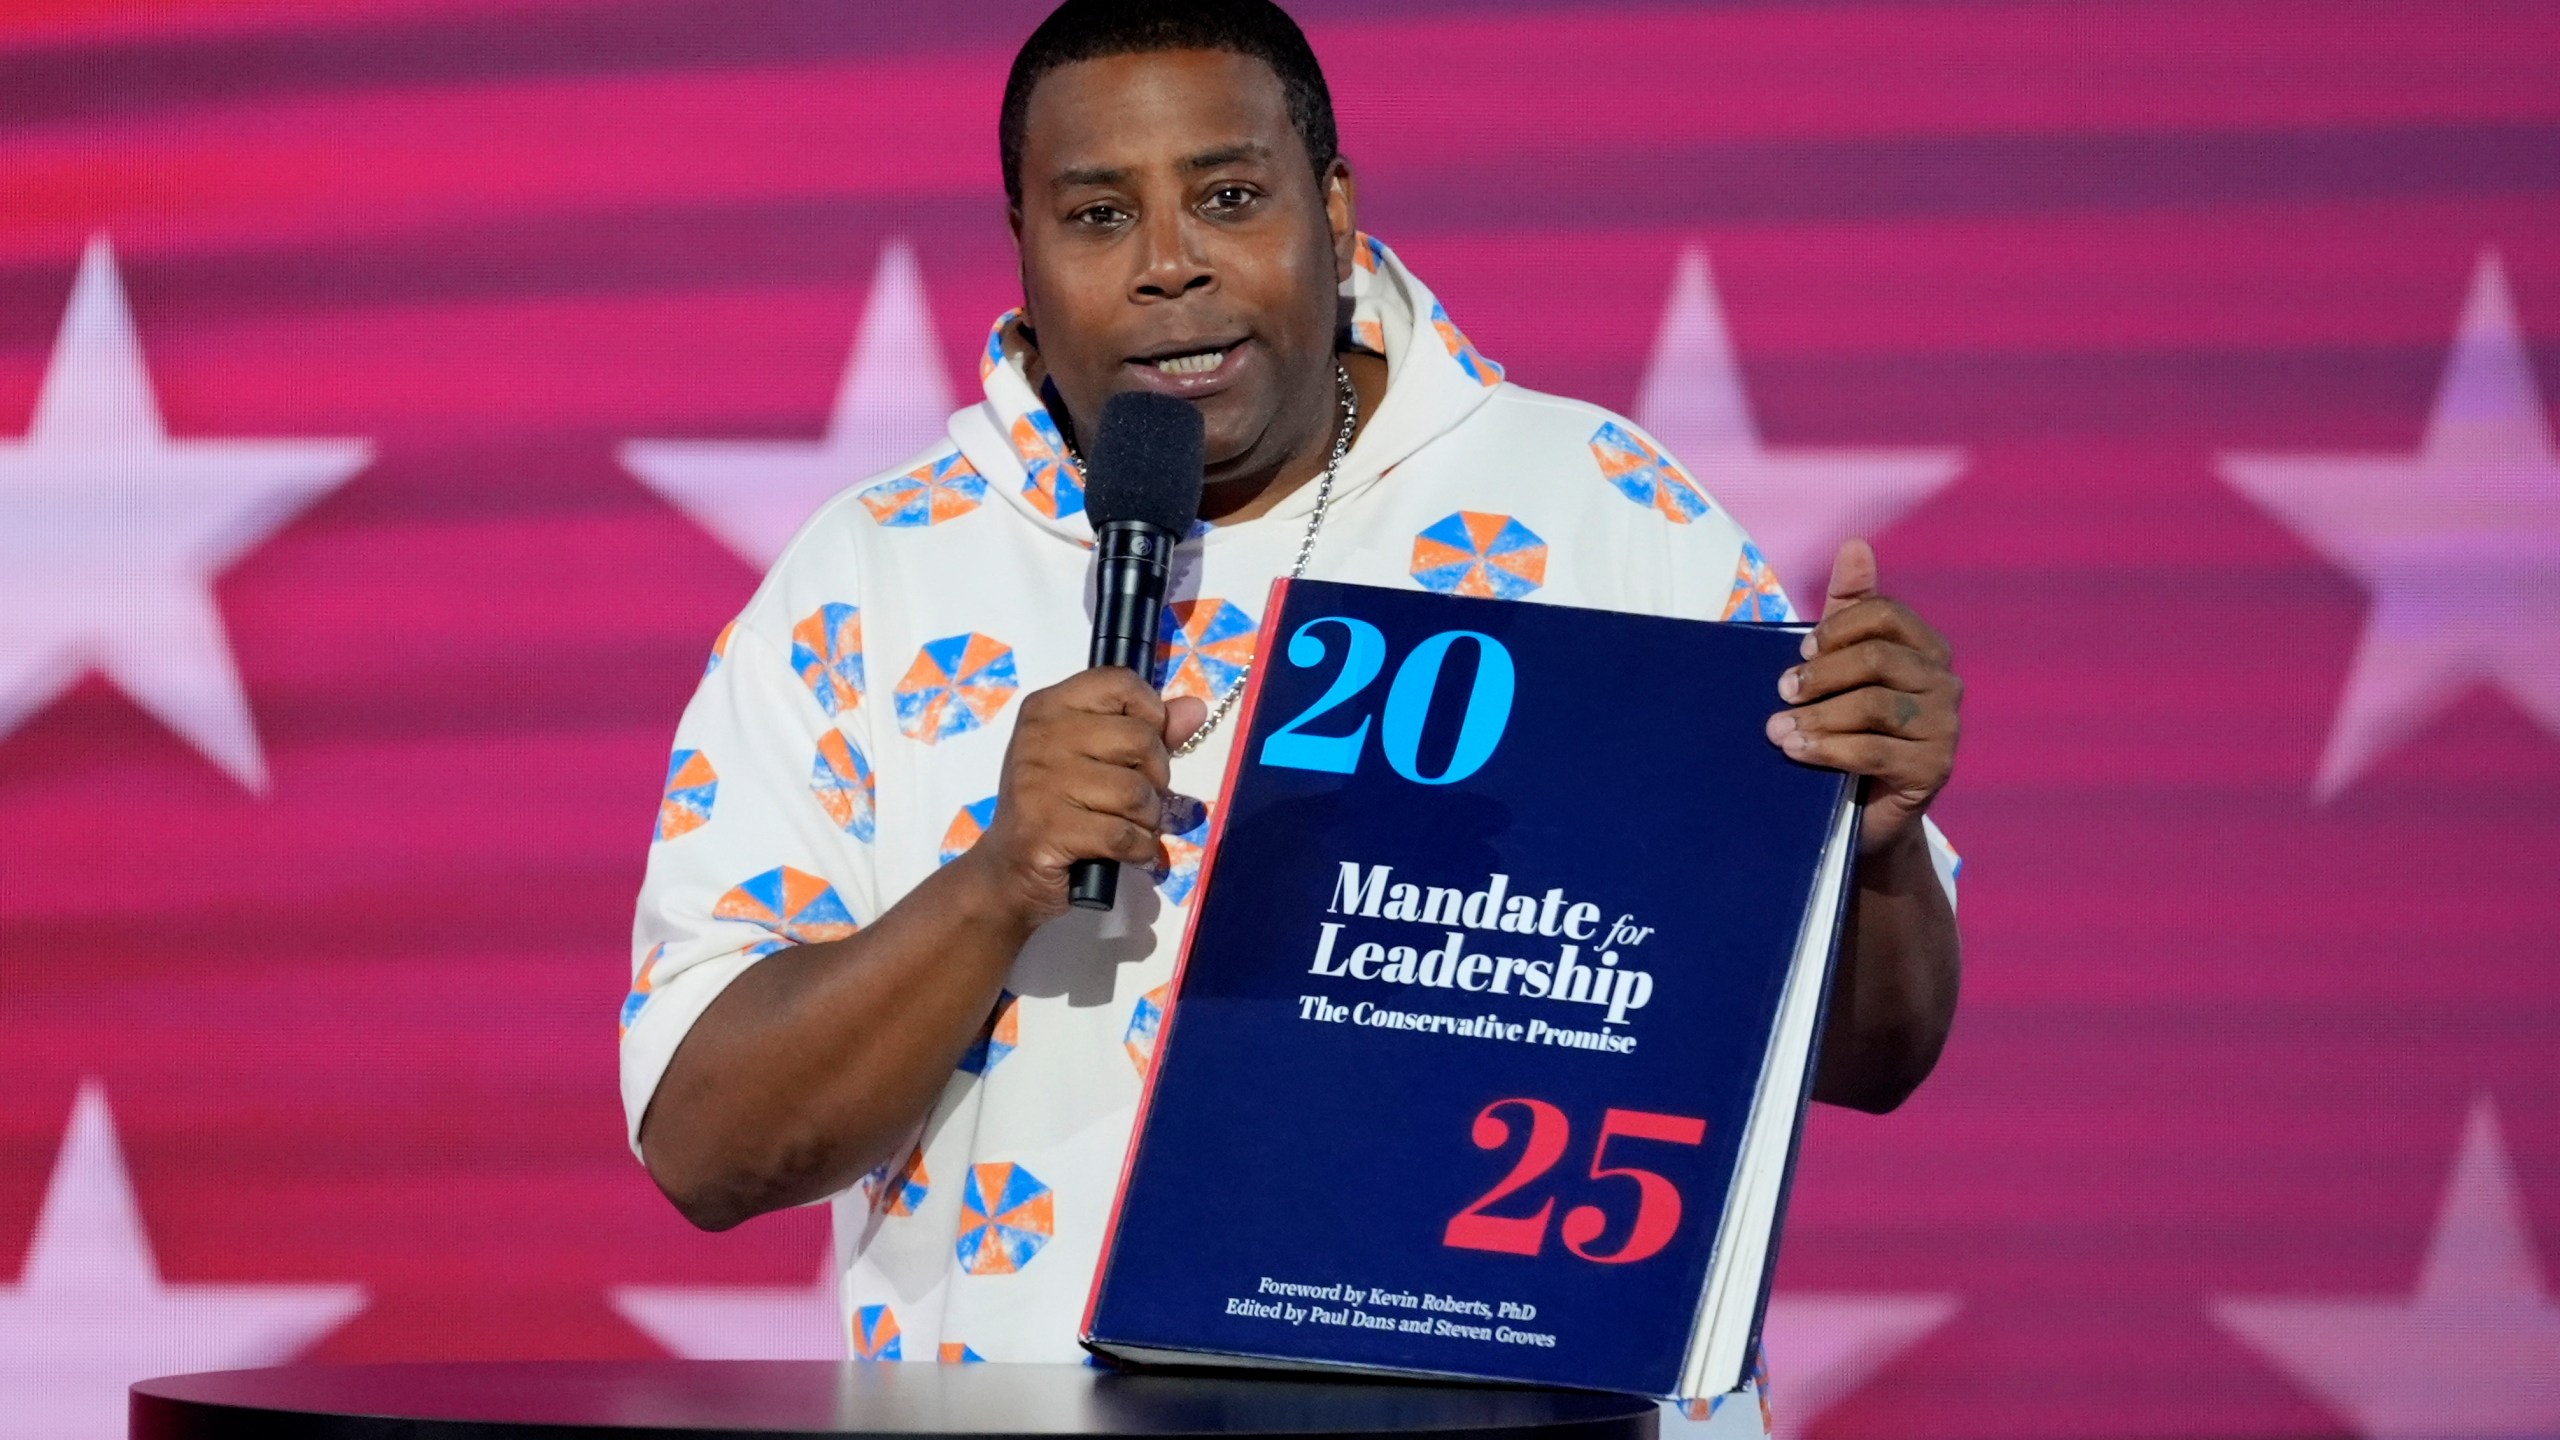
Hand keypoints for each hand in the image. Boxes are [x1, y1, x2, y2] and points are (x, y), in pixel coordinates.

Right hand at [961, 667, 1207, 926]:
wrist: (1009, 871)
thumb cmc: (1056, 808)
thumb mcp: (1096, 760)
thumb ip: (1147, 731)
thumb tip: (1196, 709)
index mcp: (1049, 707)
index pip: (1120, 682)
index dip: (1151, 713)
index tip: (1143, 746)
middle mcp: (1039, 736)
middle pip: (1140, 739)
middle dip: (1156, 777)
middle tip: (1139, 798)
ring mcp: (1039, 783)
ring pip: (1136, 792)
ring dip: (1149, 820)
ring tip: (1131, 827)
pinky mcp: (1047, 829)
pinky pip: (1124, 835)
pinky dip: (1139, 850)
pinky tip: (1128, 852)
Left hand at [1764, 539, 1960, 856]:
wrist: (1860, 810)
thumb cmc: (1847, 727)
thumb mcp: (1841, 665)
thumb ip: (1848, 607)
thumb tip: (1855, 544)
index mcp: (1927, 649)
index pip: (1886, 614)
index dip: (1837, 628)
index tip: (1800, 650)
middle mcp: (1945, 684)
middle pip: (1877, 659)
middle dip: (1820, 674)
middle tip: (1781, 692)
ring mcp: (1945, 729)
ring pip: (1873, 706)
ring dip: (1816, 716)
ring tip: (1776, 729)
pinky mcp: (1932, 771)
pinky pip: (1874, 750)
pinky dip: (1827, 749)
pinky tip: (1796, 751)